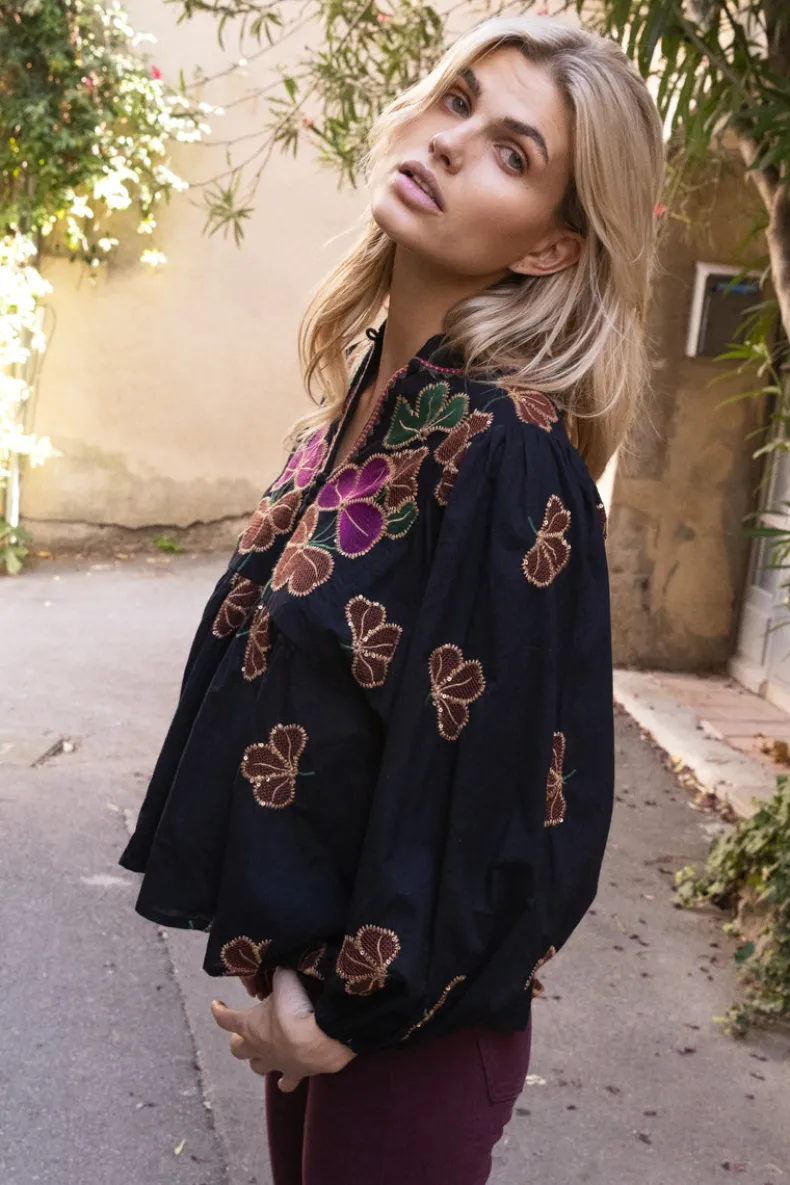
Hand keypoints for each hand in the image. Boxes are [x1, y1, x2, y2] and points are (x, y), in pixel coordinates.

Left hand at [211, 968, 355, 1091]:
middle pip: (238, 1049)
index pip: (225, 1018)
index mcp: (249, 1025)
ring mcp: (275, 1063)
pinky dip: (285, 1081)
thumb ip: (279, 971)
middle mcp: (258, 1047)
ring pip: (257, 1067)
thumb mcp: (285, 979)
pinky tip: (286, 1079)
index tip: (216, 1004)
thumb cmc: (295, 1008)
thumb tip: (281, 963)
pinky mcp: (295, 1074)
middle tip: (243, 1033)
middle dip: (238, 1041)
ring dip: (258, 1060)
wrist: (318, 1039)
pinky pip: (286, 1083)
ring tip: (263, 1053)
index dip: (219, 1011)